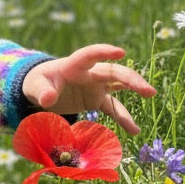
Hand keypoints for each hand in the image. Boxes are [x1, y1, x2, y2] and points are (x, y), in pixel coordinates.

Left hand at [22, 44, 154, 134]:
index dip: (104, 53)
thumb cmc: (38, 83)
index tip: (121, 52)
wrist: (41, 91)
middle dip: (130, 78)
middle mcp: (89, 73)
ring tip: (151, 96)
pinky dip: (123, 118)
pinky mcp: (97, 99)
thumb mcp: (34, 86)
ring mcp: (95, 86)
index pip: (90, 55)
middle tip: (148, 90)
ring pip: (119, 84)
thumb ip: (41, 91)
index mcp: (73, 65)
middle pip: (113, 72)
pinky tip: (135, 130)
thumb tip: (48, 99)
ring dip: (134, 88)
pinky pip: (113, 108)